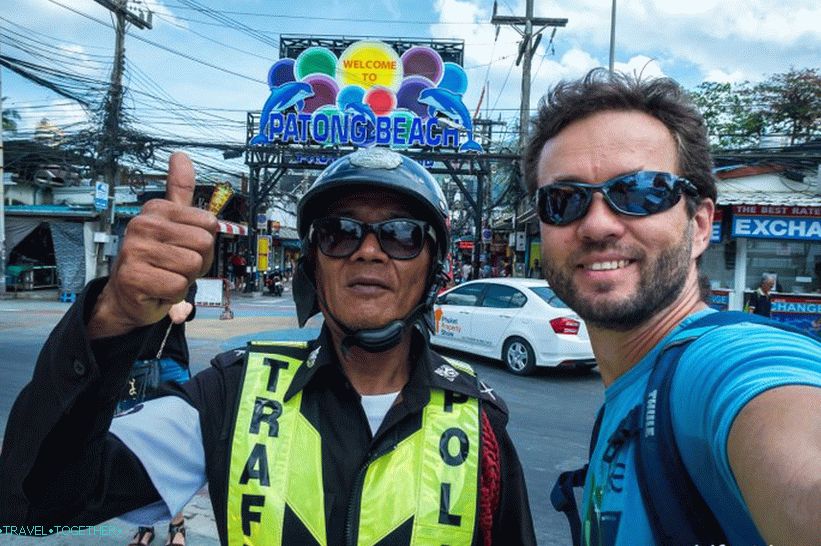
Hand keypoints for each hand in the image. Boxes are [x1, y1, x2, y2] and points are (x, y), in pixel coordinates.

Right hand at [87, 153, 217, 337]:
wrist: (129, 295)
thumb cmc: (157, 260)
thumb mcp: (172, 222)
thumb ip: (179, 190)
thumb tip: (181, 156)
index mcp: (156, 209)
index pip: (209, 223)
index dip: (204, 242)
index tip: (183, 247)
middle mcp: (143, 225)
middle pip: (203, 244)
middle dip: (197, 262)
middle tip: (175, 265)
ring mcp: (135, 250)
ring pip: (192, 266)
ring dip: (185, 278)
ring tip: (166, 275)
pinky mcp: (133, 276)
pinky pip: (177, 287)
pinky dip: (173, 294)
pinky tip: (158, 289)